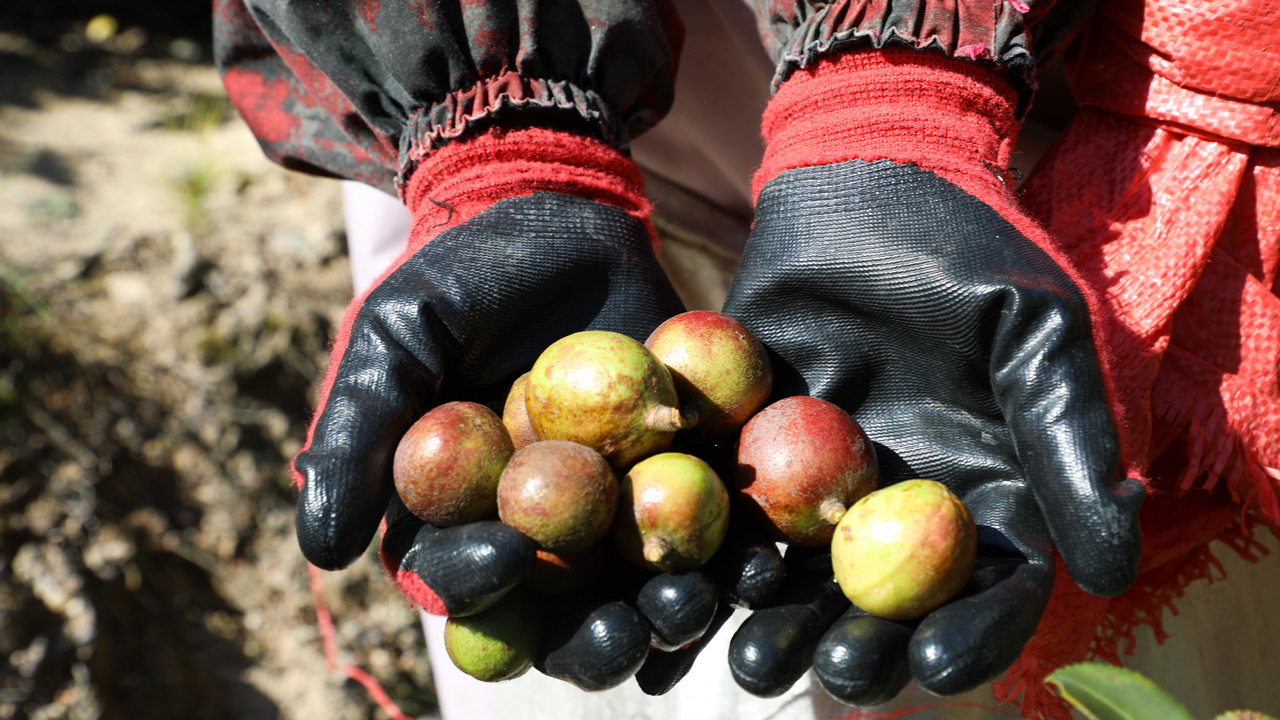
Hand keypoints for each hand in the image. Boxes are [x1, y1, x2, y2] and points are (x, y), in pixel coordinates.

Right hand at [294, 125, 711, 689]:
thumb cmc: (459, 275)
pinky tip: (759, 561)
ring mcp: (612, 504)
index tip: (508, 560)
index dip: (479, 580)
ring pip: (638, 584)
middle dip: (591, 635)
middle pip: (558, 610)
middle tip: (624, 634)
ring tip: (695, 606)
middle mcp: (535, 525)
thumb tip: (320, 553)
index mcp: (458, 513)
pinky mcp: (680, 471)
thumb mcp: (394, 341)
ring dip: (669, 610)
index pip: (461, 572)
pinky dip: (733, 552)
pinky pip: (707, 523)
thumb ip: (357, 436)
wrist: (556, 210)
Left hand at [720, 48, 1144, 703]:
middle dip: (861, 643)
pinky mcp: (749, 446)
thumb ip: (1068, 442)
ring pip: (803, 573)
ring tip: (750, 661)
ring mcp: (820, 478)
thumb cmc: (965, 249)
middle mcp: (901, 500)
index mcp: (983, 486)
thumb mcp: (1036, 334)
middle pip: (886, 600)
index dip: (975, 632)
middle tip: (835, 675)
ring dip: (779, 620)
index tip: (941, 667)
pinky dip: (717, 555)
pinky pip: (733, 512)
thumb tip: (1109, 573)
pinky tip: (694, 591)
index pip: (989, 583)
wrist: (863, 179)